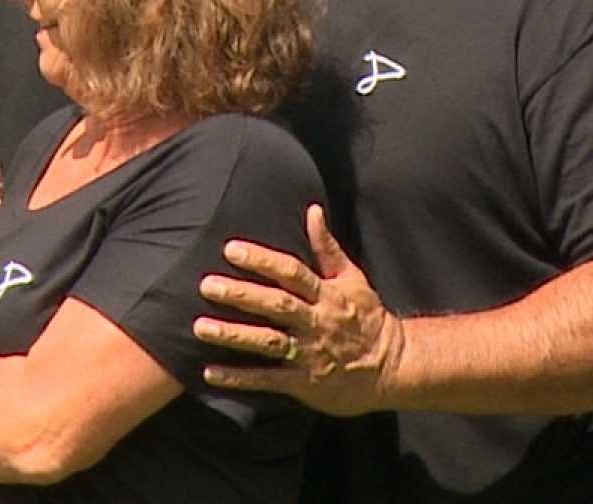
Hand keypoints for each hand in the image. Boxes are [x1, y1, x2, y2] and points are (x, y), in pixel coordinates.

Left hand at [192, 203, 403, 415]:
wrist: (392, 368)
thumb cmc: (367, 318)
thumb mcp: (352, 279)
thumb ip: (327, 248)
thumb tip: (313, 210)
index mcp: (327, 295)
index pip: (291, 272)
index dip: (262, 260)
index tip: (231, 249)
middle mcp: (316, 322)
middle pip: (275, 305)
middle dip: (240, 294)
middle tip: (206, 285)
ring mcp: (309, 354)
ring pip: (267, 342)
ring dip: (233, 335)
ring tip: (200, 328)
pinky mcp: (304, 383)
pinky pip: (268, 380)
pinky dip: (239, 377)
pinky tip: (210, 373)